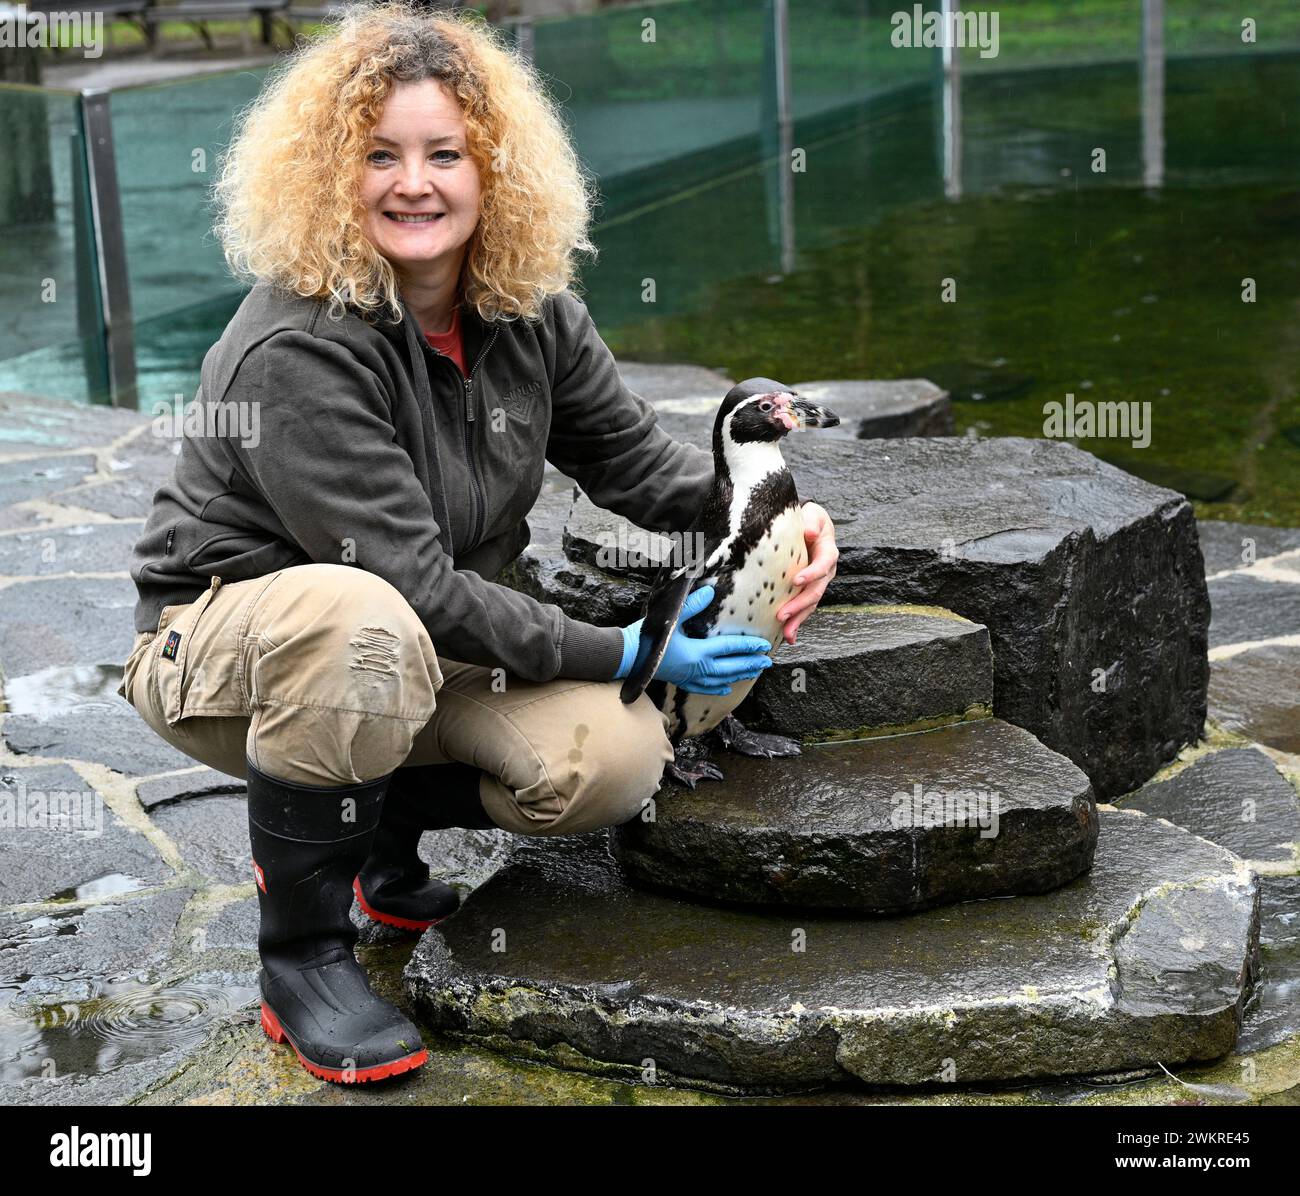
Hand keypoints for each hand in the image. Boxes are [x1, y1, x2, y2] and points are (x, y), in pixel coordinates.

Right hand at [622, 584, 773, 695]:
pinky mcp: (681, 681)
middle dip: (750, 664)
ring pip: (721, 679)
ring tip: (754, 673)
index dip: (748, 646)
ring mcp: (690, 677)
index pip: (730, 648)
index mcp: (697, 652)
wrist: (627, 656)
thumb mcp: (671, 619)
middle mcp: (698, 668)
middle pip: (731, 667)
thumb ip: (692, 605)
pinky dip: (717, 689)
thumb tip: (710, 591)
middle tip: (767, 662)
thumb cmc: (648, 636)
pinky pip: (703, 688)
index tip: (764, 645)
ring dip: (739, 675)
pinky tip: (725, 689)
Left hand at [776, 502, 837, 645]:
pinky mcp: (808, 590)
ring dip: (799, 620)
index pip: (823, 564)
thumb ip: (811, 522)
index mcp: (828, 552)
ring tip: (786, 634)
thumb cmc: (810, 519)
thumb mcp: (813, 515)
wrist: (811, 526)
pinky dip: (797, 622)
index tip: (796, 581)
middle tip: (782, 615)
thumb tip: (809, 532)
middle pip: (816, 591)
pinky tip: (789, 637)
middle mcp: (826, 571)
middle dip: (800, 605)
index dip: (812, 573)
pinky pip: (804, 608)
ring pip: (811, 604)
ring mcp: (818, 583)